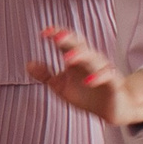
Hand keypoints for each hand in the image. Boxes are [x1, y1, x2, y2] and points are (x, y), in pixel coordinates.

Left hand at [26, 28, 142, 126]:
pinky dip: (98, 78)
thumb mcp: (62, 86)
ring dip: (81, 56)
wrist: (113, 110)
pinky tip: (87, 81)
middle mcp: (92, 61)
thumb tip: (28, 64)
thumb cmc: (87, 95)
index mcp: (78, 59)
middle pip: (81, 46)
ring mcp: (104, 71)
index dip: (58, 35)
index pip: (68, 43)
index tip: (44, 32)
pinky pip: (107, 77)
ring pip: (94, 59)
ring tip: (67, 58)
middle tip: (57, 37)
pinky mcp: (114, 84)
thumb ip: (46, 75)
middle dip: (69, 40)